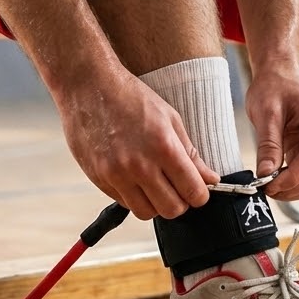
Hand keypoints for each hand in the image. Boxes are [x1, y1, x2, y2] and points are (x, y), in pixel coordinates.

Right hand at [58, 67, 218, 219]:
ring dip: (156, 203)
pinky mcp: (98, 179)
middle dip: (180, 202)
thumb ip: (191, 154)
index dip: (200, 194)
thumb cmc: (130, 96)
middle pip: (171, 210)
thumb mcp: (170, 118)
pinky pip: (123, 202)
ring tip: (155, 184)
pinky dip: (134, 196)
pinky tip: (134, 177)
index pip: (193, 191)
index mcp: (163, 147)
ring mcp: (116, 175)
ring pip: (146, 213)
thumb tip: (210, 179)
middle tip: (178, 187)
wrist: (88, 86)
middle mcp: (139, 165)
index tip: (198, 190)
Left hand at [244, 67, 298, 200]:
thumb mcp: (266, 112)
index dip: (291, 179)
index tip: (268, 186)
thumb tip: (265, 175)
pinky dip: (294, 183)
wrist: (280, 76)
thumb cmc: (274, 87)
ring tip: (268, 184)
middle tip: (265, 188)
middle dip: (293, 187)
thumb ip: (268, 144)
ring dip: (294, 189)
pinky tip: (275, 179)